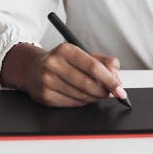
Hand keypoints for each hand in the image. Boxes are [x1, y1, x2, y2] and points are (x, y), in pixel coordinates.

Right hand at [3, 42, 125, 106]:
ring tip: (98, 94)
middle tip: (112, 93)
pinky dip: (83, 102)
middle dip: (104, 91)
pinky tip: (84, 96)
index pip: (93, 66)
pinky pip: (72, 103)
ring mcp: (47, 81)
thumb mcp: (83, 54)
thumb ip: (104, 62)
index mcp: (66, 50)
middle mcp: (54, 64)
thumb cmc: (63, 61)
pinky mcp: (44, 96)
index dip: (109, 80)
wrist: (33, 69)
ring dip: (94, 98)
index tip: (120, 89)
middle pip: (87, 83)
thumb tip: (117, 77)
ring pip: (81, 95)